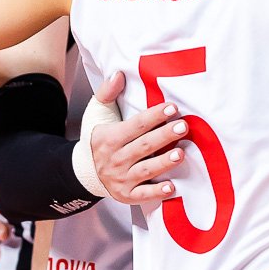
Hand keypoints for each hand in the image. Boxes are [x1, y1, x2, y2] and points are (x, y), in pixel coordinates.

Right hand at [88, 82, 189, 204]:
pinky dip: (157, 193)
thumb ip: (107, 92)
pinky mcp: (127, 195)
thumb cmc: (97, 139)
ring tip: (181, 153)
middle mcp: (115, 159)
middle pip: (143, 146)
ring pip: (145, 170)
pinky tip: (172, 187)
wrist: (84, 171)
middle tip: (183, 126)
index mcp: (109, 137)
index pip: (135, 125)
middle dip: (164, 136)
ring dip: (163, 162)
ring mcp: (121, 178)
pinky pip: (143, 195)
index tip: (172, 107)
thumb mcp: (97, 113)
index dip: (154, 116)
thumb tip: (118, 74)